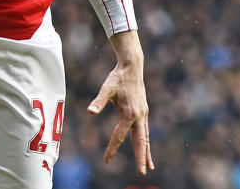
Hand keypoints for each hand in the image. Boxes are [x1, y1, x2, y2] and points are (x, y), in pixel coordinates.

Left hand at [87, 31, 153, 174]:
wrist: (132, 66)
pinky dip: (146, 142)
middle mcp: (139, 116)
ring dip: (146, 153)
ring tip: (150, 167)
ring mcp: (143, 114)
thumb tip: (90, 112)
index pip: (119, 136)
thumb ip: (99, 101)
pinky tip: (145, 148)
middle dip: (140, 158)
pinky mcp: (143, 112)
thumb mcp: (106, 88)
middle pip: (140, 141)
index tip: (106, 161)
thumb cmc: (117, 77)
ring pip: (146, 138)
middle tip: (143, 173)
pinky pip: (145, 131)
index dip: (112, 149)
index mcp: (129, 113)